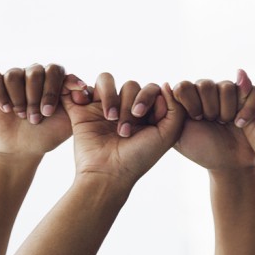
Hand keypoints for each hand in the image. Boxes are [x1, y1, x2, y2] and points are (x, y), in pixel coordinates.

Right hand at [0, 63, 86, 158]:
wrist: (24, 147)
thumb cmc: (50, 131)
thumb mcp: (70, 119)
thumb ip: (79, 103)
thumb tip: (84, 87)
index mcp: (55, 79)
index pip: (57, 71)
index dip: (61, 83)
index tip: (71, 91)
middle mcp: (35, 74)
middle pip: (37, 72)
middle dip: (41, 95)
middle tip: (43, 115)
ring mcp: (15, 77)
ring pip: (15, 75)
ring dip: (21, 99)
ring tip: (25, 116)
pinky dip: (2, 95)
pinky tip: (8, 109)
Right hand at [61, 73, 184, 184]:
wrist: (108, 174)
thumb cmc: (140, 157)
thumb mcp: (168, 134)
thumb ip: (176, 108)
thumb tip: (165, 84)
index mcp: (147, 112)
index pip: (150, 88)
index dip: (148, 97)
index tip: (143, 116)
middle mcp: (125, 107)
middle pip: (130, 85)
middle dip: (129, 105)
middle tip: (124, 131)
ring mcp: (103, 107)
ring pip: (107, 80)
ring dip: (110, 97)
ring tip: (109, 118)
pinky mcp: (81, 110)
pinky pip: (79, 87)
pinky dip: (80, 89)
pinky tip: (84, 102)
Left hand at [172, 70, 254, 170]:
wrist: (232, 162)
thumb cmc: (203, 150)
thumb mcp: (177, 135)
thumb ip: (168, 112)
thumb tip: (164, 85)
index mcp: (188, 99)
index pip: (184, 86)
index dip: (190, 103)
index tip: (196, 120)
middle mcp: (205, 92)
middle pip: (205, 85)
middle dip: (209, 109)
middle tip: (212, 122)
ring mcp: (225, 92)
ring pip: (225, 87)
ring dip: (226, 110)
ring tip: (226, 123)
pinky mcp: (245, 94)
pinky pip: (245, 88)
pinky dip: (244, 108)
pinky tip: (240, 121)